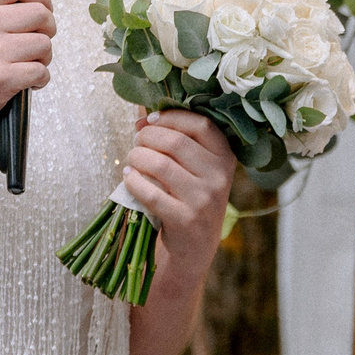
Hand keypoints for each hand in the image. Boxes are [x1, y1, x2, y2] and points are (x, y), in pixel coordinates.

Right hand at [0, 0, 53, 141]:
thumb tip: (38, 1)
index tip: (44, 8)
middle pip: (41, 13)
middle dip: (47, 31)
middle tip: (36, 46)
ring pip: (45, 44)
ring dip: (44, 59)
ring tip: (27, 67)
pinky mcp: (0, 78)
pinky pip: (42, 71)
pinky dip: (40, 80)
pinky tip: (26, 84)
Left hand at [122, 110, 237, 277]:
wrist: (194, 247)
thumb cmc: (189, 198)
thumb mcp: (194, 168)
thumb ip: (175, 136)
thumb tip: (143, 107)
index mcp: (226, 157)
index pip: (201, 124)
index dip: (171, 117)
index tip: (150, 121)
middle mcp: (220, 177)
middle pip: (175, 142)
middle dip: (147, 137)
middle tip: (136, 142)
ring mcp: (204, 200)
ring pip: (160, 165)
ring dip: (136, 157)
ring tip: (131, 160)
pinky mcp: (185, 220)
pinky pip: (151, 193)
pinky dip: (133, 181)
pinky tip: (129, 178)